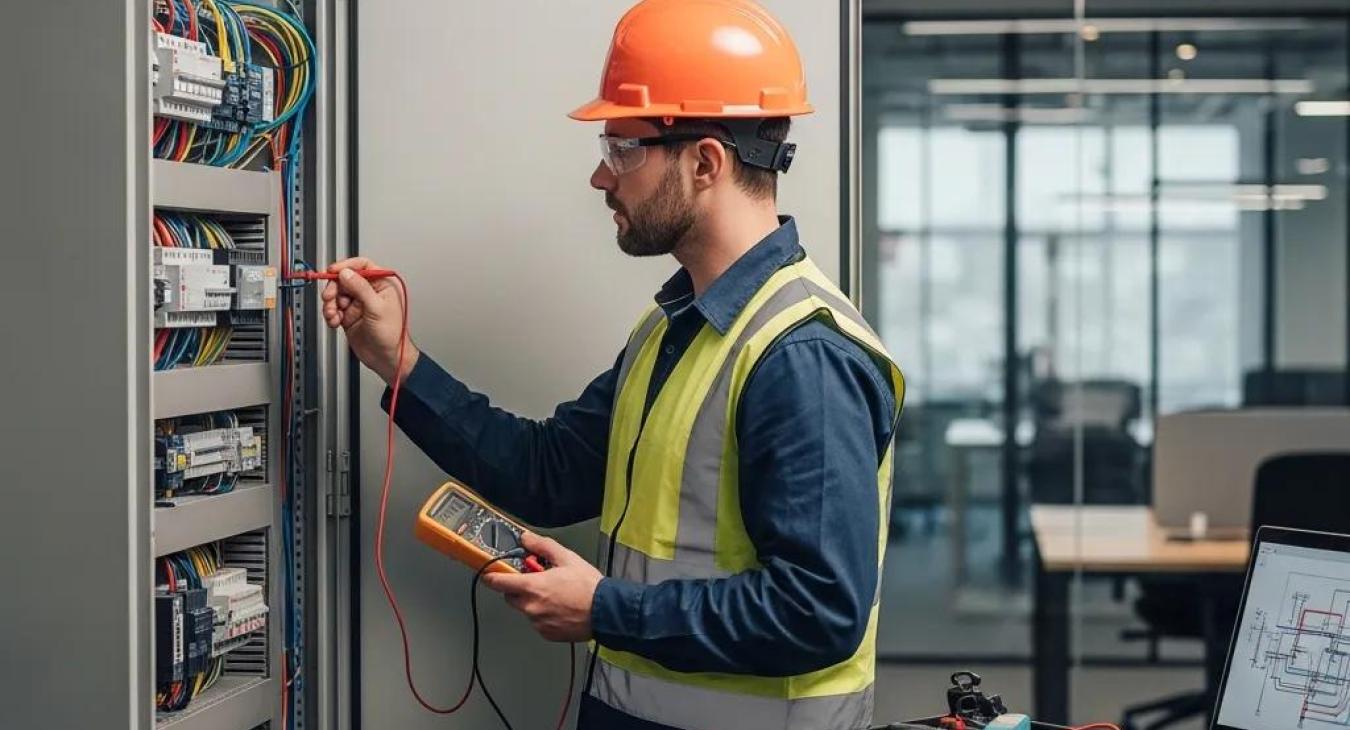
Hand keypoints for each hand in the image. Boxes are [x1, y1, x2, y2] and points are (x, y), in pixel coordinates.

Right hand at [319, 257, 418, 383]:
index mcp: (382, 285)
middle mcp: (369, 292)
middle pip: (344, 279)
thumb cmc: (392, 335)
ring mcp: (358, 304)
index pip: (362, 265)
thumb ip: (361, 288)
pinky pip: (334, 309)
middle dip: (334, 288)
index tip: (333, 271)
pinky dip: (330, 314)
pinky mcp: (348, 316)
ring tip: (333, 314)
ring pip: (336, 294)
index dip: (346, 266)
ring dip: (330, 304)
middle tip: (329, 297)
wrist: (386, 358)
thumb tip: (347, 273)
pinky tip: (334, 321)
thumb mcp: (377, 308)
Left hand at [481, 532, 601, 642]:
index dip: (492, 577)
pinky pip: (538, 622)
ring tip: (556, 596)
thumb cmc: (588, 587)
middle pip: (511, 597)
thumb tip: (526, 538)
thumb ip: (542, 546)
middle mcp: (531, 607)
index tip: (489, 574)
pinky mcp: (547, 633)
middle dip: (518, 588)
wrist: (606, 612)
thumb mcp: (566, 558)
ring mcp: (538, 623)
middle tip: (536, 581)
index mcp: (533, 587)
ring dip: (534, 602)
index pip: (499, 582)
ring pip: (526, 610)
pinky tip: (561, 608)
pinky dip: (544, 615)